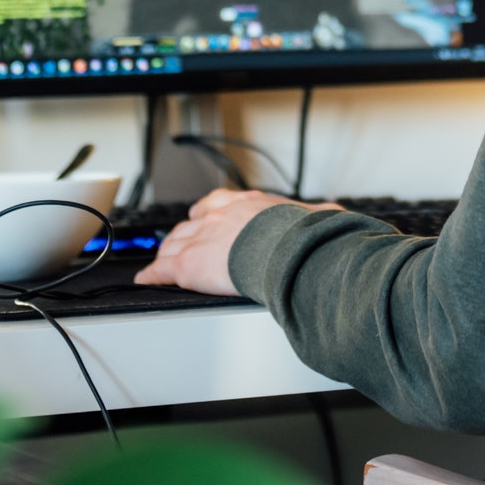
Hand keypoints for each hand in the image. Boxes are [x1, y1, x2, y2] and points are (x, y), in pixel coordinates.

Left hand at [133, 188, 340, 294]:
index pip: (216, 203)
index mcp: (248, 204)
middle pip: (190, 224)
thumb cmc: (303, 237)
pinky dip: (152, 275)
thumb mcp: (316, 218)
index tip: (203, 216)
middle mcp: (219, 216)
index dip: (206, 213)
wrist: (286, 250)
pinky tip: (147, 280)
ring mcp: (201, 239)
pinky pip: (162, 270)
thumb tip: (337, 213)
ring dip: (167, 254)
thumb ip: (321, 215)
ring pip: (173, 244)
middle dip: (184, 234)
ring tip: (161, 262)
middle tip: (179, 243)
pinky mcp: (188, 265)